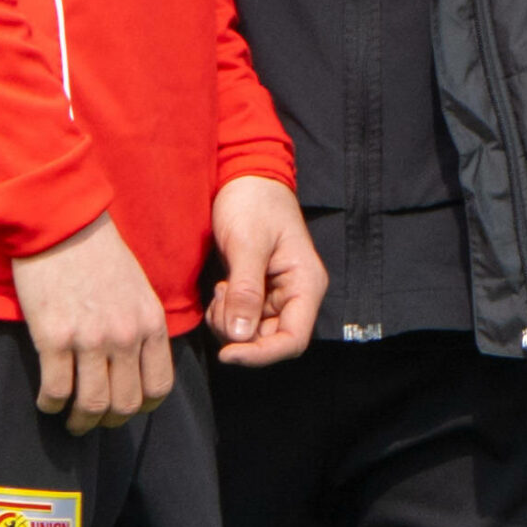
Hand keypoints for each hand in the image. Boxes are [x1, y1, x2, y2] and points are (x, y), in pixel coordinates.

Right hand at [12, 213, 174, 433]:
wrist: (60, 223)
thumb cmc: (97, 253)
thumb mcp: (137, 287)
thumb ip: (141, 326)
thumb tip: (135, 366)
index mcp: (150, 322)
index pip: (159, 386)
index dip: (142, 406)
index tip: (125, 406)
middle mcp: (125, 335)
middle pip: (125, 404)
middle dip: (109, 420)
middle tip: (93, 419)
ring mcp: (90, 338)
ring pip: (91, 405)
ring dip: (79, 421)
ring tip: (70, 419)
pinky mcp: (55, 337)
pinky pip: (55, 390)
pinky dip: (50, 403)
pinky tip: (47, 400)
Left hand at [207, 176, 325, 366]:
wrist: (243, 172)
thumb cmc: (252, 201)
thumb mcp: (248, 243)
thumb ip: (246, 291)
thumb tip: (240, 336)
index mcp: (306, 284)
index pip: (293, 340)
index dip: (261, 354)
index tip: (228, 354)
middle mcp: (295, 294)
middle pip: (270, 340)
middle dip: (239, 332)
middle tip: (220, 300)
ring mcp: (276, 294)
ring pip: (252, 333)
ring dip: (230, 322)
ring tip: (222, 288)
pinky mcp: (257, 291)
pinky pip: (242, 319)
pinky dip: (226, 313)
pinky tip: (222, 288)